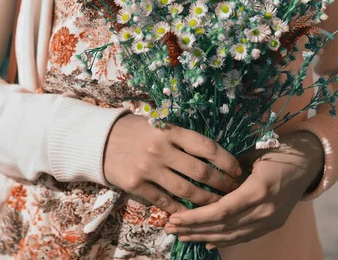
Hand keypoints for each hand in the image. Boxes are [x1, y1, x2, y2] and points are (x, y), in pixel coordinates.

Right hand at [104, 113, 242, 213]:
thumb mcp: (160, 125)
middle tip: (233, 190)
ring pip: (186, 190)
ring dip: (206, 200)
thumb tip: (214, 154)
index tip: (237, 170)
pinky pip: (165, 201)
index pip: (207, 147)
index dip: (227, 161)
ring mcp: (149, 169)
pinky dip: (181, 209)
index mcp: (170, 131)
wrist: (99, 140)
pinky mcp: (137, 185)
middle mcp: (161, 150)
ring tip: (218, 204)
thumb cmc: (136, 130)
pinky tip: (192, 213)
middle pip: (201, 172)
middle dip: (222, 184)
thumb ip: (183, 137)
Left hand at [163, 131, 323, 248]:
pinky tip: (207, 242)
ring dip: (204, 237)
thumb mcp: (253, 154)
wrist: (309, 161)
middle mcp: (266, 210)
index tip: (175, 217)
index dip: (196, 218)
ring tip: (182, 236)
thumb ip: (229, 169)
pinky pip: (245, 236)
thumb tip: (201, 179)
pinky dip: (224, 240)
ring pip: (232, 236)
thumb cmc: (278, 150)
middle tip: (170, 228)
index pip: (221, 211)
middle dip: (194, 229)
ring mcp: (271, 220)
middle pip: (224, 227)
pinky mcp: (273, 225)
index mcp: (259, 190)